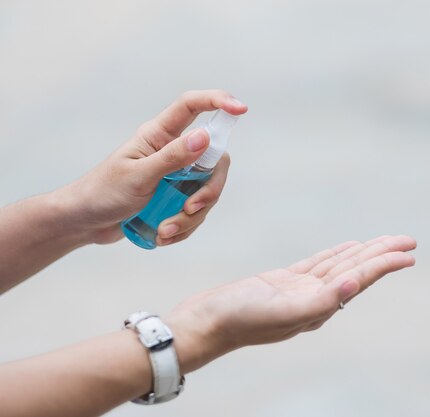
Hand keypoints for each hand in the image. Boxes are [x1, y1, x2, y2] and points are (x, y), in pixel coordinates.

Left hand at [58, 90, 247, 244]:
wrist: (84, 223)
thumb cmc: (103, 193)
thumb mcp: (138, 176)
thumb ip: (172, 157)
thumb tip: (205, 136)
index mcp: (159, 135)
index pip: (193, 106)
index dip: (218, 101)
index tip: (241, 109)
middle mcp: (172, 152)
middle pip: (213, 161)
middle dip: (208, 191)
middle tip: (190, 209)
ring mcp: (176, 176)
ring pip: (206, 192)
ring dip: (190, 218)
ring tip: (164, 231)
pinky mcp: (175, 198)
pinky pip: (196, 212)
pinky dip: (185, 228)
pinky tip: (162, 235)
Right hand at [165, 235, 416, 373]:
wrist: (205, 323)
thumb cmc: (240, 320)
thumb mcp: (283, 312)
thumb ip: (322, 301)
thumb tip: (355, 283)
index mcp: (320, 307)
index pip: (360, 279)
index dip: (385, 265)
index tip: (409, 253)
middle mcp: (315, 299)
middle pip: (356, 270)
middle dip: (382, 254)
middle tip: (408, 240)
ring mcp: (299, 290)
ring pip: (340, 264)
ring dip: (364, 252)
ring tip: (385, 241)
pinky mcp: (283, 281)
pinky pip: (318, 263)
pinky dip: (335, 254)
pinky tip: (349, 248)